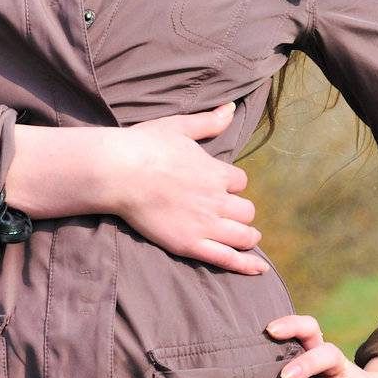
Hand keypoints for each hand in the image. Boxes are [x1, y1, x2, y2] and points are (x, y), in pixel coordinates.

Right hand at [109, 100, 266, 275]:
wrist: (119, 172)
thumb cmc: (145, 145)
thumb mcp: (178, 127)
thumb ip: (208, 122)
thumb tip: (231, 108)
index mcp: (216, 172)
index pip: (240, 181)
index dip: (231, 184)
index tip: (220, 186)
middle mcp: (216, 199)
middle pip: (246, 210)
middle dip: (239, 211)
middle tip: (228, 212)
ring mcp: (205, 224)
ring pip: (243, 235)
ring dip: (247, 236)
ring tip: (245, 237)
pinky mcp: (190, 244)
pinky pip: (227, 258)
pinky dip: (246, 265)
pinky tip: (259, 270)